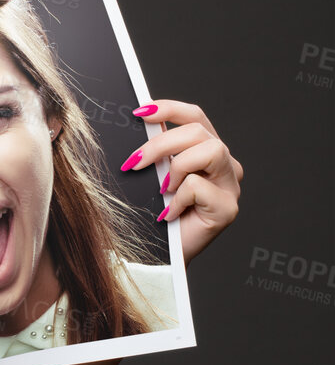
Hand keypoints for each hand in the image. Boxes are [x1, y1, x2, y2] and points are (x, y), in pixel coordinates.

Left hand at [124, 99, 241, 263]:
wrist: (161, 256)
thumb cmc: (154, 215)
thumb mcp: (152, 175)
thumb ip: (155, 150)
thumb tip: (136, 122)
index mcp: (207, 151)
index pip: (195, 116)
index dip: (169, 108)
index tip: (139, 112)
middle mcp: (224, 165)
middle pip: (199, 131)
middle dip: (160, 143)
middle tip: (133, 162)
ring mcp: (230, 186)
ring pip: (211, 150)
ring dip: (176, 167)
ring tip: (161, 189)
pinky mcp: (227, 208)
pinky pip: (199, 187)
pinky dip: (177, 198)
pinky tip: (167, 214)